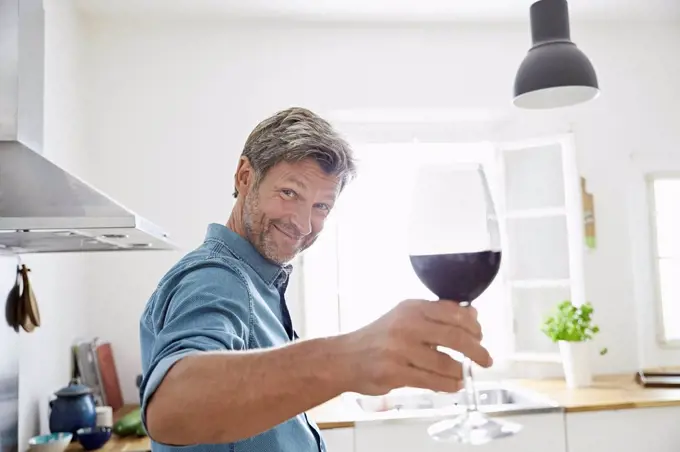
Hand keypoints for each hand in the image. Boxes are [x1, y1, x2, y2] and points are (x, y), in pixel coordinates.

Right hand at [338, 299, 491, 395]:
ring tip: (463, 374)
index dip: (473, 325)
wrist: (345, 357)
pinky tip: (453, 385)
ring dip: (460, 371)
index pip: (453, 311)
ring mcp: (401, 349)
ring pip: (446, 363)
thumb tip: (471, 313)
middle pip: (455, 336)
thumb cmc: (379, 338)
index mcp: (412, 307)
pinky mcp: (396, 372)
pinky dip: (448, 385)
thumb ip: (437, 315)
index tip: (480, 334)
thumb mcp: (405, 317)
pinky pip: (432, 381)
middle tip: (486, 359)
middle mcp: (407, 325)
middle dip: (476, 350)